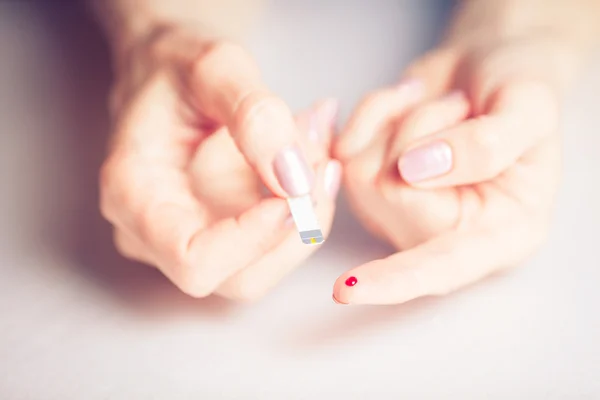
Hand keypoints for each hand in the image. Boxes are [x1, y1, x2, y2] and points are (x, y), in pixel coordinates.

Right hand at [100, 28, 340, 299]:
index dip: (252, 240)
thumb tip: (296, 179)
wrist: (171, 73)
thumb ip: (254, 117)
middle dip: (295, 227)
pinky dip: (307, 207)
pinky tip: (314, 157)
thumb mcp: (216, 67)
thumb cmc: (178, 66)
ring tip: (319, 147)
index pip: (192, 260)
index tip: (296, 191)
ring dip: (309, 216)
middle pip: (240, 278)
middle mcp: (156, 233)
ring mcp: (191, 238)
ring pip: (267, 266)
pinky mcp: (223, 235)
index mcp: (134, 195)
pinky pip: (276, 243)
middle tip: (322, 157)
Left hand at [333, 31, 567, 304]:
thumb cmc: (520, 88)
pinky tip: (410, 103)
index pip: (442, 268)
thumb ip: (487, 145)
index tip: (346, 290)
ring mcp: (397, 210)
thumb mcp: (530, 108)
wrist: (489, 66)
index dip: (396, 279)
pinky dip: (375, 110)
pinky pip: (343, 145)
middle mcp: (439, 233)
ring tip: (445, 107)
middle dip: (421, 128)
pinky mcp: (368, 182)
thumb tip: (413, 171)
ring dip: (400, 117)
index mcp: (498, 233)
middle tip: (462, 107)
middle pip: (389, 191)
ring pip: (360, 167)